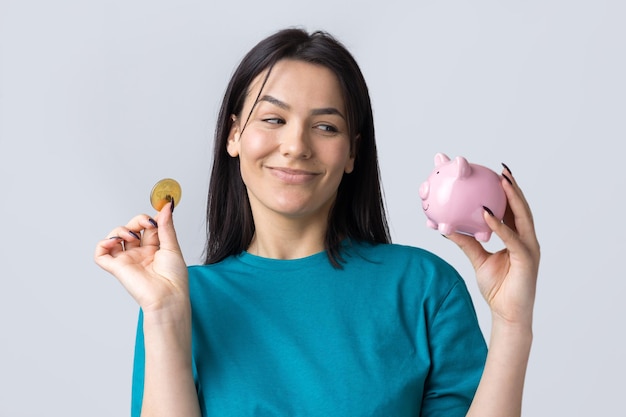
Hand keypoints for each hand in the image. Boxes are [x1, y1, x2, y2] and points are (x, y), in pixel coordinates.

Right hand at [94, 202, 188, 313]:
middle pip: (131, 229)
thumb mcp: (172, 246)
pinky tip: (114, 241)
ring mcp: (127, 260)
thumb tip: (167, 207)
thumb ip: (166, 226)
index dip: (149, 219)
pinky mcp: (117, 268)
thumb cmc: (174, 278)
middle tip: (146, 223)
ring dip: (120, 230)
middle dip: (137, 221)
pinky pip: (100, 254)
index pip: (147, 227)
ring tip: (131, 235)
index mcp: (155, 249)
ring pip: (115, 238)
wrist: (168, 296)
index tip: (158, 213)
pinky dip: (103, 244)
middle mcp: (140, 253)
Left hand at [446, 166, 539, 326]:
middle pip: (522, 208)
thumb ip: (466, 242)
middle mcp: (526, 239)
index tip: (496, 174)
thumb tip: (446, 227)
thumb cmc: (498, 288)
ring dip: (512, 197)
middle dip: (513, 187)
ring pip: (523, 217)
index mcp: (517, 238)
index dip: (507, 192)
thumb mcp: (477, 259)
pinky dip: (499, 224)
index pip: (512, 210)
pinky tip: (486, 213)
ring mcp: (529, 248)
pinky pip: (512, 238)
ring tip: (501, 180)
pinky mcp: (527, 259)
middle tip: (502, 169)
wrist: (508, 314)